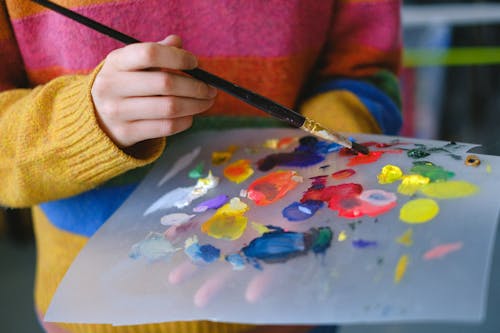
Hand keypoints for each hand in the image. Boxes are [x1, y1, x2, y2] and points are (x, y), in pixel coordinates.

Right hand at [91, 35, 216, 147]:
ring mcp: (117, 112)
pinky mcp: (126, 133)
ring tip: (207, 102)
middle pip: (166, 83)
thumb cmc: (125, 85)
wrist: (97, 118)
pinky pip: (166, 127)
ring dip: (196, 105)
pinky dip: (186, 120)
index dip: (178, 57)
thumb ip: (155, 51)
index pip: (150, 54)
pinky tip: (191, 115)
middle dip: (196, 86)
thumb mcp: (132, 64)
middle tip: (211, 89)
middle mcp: (112, 86)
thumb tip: (177, 42)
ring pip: (170, 108)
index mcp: (116, 62)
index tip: (195, 63)